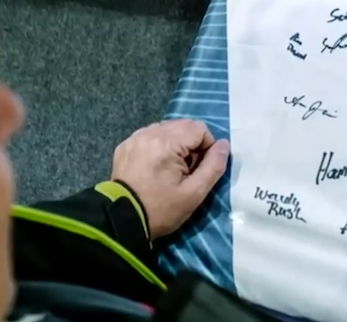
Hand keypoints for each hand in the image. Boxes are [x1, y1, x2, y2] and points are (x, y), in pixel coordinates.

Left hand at [111, 119, 229, 239]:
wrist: (121, 221)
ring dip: (177, 143)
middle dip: (193, 144)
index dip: (207, 147)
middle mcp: (150, 133)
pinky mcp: (126, 145)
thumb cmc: (161, 209)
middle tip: (188, 169)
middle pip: (184, 125)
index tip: (200, 169)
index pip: (200, 129)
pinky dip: (160, 144)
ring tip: (172, 168)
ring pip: (168, 127)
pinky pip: (151, 135)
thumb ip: (214, 166)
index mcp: (167, 143)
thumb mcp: (194, 193)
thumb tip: (224, 145)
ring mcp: (135, 138)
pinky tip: (157, 165)